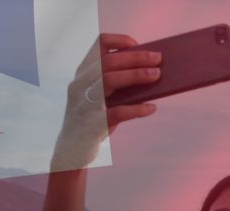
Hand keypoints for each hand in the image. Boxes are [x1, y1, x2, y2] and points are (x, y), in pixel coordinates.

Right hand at [51, 33, 161, 170]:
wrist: (71, 151)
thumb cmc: (92, 120)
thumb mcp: (98, 98)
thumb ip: (115, 85)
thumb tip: (148, 72)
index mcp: (82, 75)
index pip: (97, 45)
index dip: (119, 41)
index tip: (137, 45)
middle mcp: (80, 85)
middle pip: (108, 61)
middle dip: (136, 58)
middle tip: (158, 59)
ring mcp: (85, 103)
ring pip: (109, 80)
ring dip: (136, 75)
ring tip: (157, 75)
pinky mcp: (93, 124)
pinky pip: (118, 112)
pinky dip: (137, 109)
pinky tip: (151, 108)